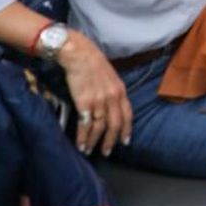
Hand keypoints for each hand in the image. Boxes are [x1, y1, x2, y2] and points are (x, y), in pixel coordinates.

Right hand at [58, 30, 132, 155]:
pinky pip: (86, 125)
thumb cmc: (91, 63)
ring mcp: (99, 100)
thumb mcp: (109, 76)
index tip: (125, 141)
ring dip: (95, 142)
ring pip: (100, 127)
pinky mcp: (85, 103)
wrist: (78, 53)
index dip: (126, 130)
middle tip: (106, 152)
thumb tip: (110, 104)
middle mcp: (113, 97)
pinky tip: (81, 144)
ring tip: (89, 150)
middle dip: (111, 141)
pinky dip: (84, 137)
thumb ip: (112, 90)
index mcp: (120, 90)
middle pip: (115, 125)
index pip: (127, 114)